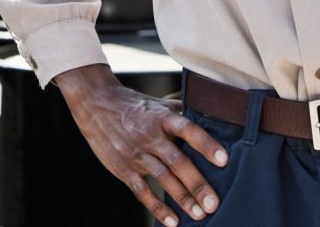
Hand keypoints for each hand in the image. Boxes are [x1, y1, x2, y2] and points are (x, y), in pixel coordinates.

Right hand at [54, 63, 228, 226]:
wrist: (96, 104)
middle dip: (197, 184)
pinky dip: (157, 207)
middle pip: (177, 161)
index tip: (223, 160)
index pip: (188, 129)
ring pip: (162, 179)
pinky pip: (142, 191)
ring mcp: (135, 153)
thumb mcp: (157, 103)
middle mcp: (150, 135)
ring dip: (182, 198)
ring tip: (199, 215)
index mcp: (161, 117)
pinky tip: (172, 221)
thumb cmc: (133, 105)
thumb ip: (181, 112)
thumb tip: (209, 116)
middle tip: (213, 203)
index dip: (205, 144)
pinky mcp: (123, 168)